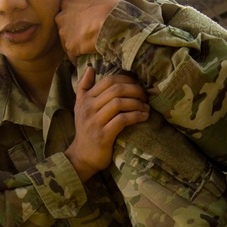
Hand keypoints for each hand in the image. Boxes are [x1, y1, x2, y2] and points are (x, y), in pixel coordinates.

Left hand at [56, 0, 121, 59]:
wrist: (110, 23)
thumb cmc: (107, 4)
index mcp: (67, 4)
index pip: (66, 9)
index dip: (76, 13)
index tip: (84, 17)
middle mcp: (61, 18)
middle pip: (64, 25)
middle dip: (72, 28)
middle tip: (85, 31)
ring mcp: (65, 35)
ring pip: (66, 40)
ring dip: (74, 42)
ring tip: (86, 44)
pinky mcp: (70, 48)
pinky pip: (71, 55)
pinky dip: (76, 56)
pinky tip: (85, 55)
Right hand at [65, 66, 148, 181]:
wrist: (81, 157)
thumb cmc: (85, 131)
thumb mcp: (80, 107)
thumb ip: (84, 87)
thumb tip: (90, 68)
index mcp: (85, 99)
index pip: (108, 80)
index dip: (126, 80)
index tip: (138, 86)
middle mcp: (88, 108)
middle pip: (116, 90)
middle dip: (135, 90)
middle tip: (145, 96)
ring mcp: (95, 122)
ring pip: (119, 103)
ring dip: (137, 103)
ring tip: (146, 107)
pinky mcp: (103, 136)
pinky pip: (122, 120)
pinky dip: (136, 116)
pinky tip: (144, 117)